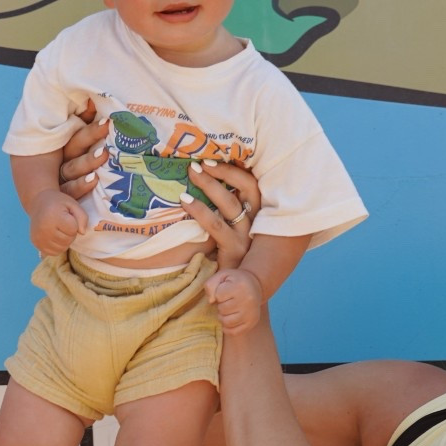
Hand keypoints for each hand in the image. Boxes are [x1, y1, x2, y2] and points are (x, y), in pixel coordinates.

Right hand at [30, 187, 86, 255]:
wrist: (38, 203)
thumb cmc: (58, 204)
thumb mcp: (73, 204)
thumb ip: (82, 217)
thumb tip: (82, 232)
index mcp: (53, 217)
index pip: (73, 230)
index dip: (74, 224)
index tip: (67, 217)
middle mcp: (44, 229)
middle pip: (68, 240)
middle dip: (70, 233)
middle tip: (63, 224)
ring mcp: (39, 238)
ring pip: (62, 248)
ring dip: (64, 241)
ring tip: (59, 229)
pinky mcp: (37, 244)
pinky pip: (54, 252)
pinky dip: (57, 246)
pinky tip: (53, 235)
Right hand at [58, 96, 109, 195]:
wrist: (59, 214)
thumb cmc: (89, 176)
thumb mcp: (88, 150)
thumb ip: (90, 126)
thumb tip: (95, 100)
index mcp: (69, 148)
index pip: (77, 130)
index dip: (88, 119)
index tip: (103, 110)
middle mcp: (64, 162)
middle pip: (74, 147)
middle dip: (90, 135)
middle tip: (107, 125)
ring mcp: (63, 180)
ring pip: (72, 168)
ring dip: (88, 160)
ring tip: (104, 154)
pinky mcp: (65, 198)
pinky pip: (70, 191)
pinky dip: (82, 185)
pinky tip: (94, 180)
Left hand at [178, 156, 262, 270]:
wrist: (240, 291)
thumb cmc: (233, 256)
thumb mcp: (235, 231)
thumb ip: (228, 211)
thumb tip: (206, 183)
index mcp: (260, 214)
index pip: (254, 183)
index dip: (238, 167)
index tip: (219, 154)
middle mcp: (258, 222)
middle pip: (247, 188)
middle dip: (225, 171)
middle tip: (200, 162)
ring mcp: (248, 236)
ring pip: (230, 203)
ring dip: (210, 185)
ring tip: (191, 173)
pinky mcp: (235, 250)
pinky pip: (216, 225)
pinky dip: (199, 210)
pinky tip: (185, 201)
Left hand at [205, 268, 262, 333]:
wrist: (254, 285)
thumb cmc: (235, 281)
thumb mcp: (222, 276)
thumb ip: (211, 285)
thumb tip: (211, 301)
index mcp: (240, 286)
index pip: (218, 296)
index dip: (217, 294)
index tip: (224, 291)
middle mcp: (248, 300)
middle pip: (222, 309)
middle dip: (221, 305)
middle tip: (227, 301)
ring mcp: (251, 313)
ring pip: (226, 322)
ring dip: (223, 317)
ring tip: (228, 310)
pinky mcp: (251, 323)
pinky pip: (233, 332)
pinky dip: (227, 327)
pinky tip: (230, 319)